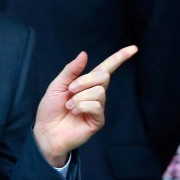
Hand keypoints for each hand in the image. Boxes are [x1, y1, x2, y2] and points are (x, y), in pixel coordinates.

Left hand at [33, 45, 137, 166]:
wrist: (46, 131)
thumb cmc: (50, 109)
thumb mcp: (57, 85)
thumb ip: (71, 70)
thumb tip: (84, 53)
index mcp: (87, 83)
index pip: (107, 68)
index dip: (120, 58)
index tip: (133, 48)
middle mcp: (96, 94)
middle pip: (103, 76)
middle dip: (85, 80)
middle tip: (70, 90)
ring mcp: (98, 107)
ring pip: (99, 91)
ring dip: (80, 97)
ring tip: (69, 106)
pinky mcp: (98, 120)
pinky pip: (96, 106)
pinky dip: (82, 106)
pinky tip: (74, 112)